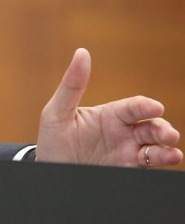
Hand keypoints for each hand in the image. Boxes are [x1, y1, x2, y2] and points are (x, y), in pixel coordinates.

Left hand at [35, 48, 182, 166]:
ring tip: (173, 154)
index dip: (145, 106)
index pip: (132, 107)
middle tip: (168, 134)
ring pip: (155, 147)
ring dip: (166, 149)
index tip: (155, 107)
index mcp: (109, 115)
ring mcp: (127, 152)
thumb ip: (72, 85)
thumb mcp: (57, 112)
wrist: (50, 171)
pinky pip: (148, 166)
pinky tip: (168, 159)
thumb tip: (82, 52)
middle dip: (162, 129)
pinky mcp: (127, 169)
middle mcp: (123, 132)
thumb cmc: (53, 139)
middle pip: (150, 126)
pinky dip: (161, 162)